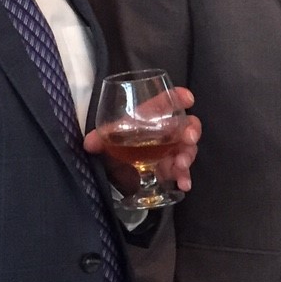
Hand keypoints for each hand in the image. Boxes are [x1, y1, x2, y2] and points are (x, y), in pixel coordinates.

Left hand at [84, 86, 200, 192]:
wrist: (117, 170)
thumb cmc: (117, 144)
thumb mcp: (108, 140)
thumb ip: (100, 139)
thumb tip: (89, 143)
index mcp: (151, 116)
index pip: (167, 102)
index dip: (179, 97)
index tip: (188, 99)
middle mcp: (167, 131)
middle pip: (187, 124)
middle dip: (192, 130)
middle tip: (189, 138)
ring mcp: (172, 149)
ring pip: (188, 148)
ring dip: (187, 155)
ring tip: (181, 164)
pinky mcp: (172, 168)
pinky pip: (183, 171)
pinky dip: (185, 177)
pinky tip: (184, 184)